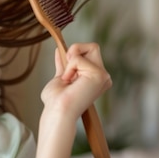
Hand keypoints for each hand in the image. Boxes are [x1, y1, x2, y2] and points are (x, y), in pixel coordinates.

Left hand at [34, 42, 111, 157]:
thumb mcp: (60, 77)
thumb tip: (59, 50)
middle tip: (67, 70)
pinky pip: (78, 59)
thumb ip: (64, 65)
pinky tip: (69, 81)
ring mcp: (102, 76)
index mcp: (94, 78)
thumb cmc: (56, 100)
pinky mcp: (99, 75)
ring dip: (70, 62)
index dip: (73, 55)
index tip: (64, 72)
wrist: (58, 111)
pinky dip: (69, 68)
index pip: (87, 54)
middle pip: (93, 47)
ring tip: (68, 79)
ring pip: (89, 48)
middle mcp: (102, 77)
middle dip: (75, 50)